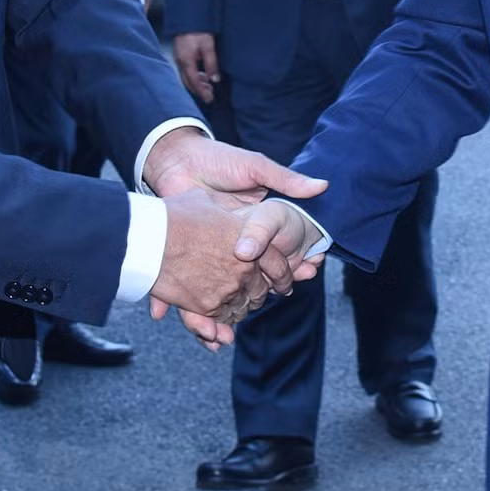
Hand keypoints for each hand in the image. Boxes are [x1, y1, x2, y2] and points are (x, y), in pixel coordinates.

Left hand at [142, 131, 328, 345]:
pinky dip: (172, 303)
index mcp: (251, 225)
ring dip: (210, 313)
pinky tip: (166, 315)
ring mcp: (205, 250)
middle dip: (251, 298)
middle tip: (264, 303)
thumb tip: (323, 185)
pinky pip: (178, 283)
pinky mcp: (182, 254)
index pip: (273, 255)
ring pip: (211, 288)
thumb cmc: (219, 159)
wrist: (177, 157)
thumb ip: (286, 180)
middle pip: (244, 278)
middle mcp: (230, 242)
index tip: (305, 273)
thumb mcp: (256, 168)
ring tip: (216, 333)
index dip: (286, 269)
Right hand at [147, 187, 272, 349]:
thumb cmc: (175, 215)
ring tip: (234, 309)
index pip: (278, 263)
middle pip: (261, 290)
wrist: (149, 238)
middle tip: (254, 297)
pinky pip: (222, 319)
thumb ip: (222, 211)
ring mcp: (227, 287)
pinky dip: (220, 323)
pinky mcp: (207, 305)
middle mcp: (244, 266)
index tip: (283, 284)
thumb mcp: (205, 201)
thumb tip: (224, 210)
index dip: (283, 275)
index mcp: (248, 239)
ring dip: (239, 309)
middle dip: (258, 294)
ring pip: (242, 307)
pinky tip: (216, 320)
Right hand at [172, 31, 219, 103]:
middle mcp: (180, 62)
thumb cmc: (198, 30)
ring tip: (209, 86)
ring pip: (186, 77)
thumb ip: (211, 64)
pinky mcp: (181, 55)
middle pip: (188, 82)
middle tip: (210, 95)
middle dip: (199, 90)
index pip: (194, 82)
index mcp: (186, 61)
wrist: (188, 17)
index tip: (209, 99)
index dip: (202, 92)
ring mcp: (179, 58)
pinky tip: (203, 75)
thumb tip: (215, 79)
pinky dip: (194, 76)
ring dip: (197, 83)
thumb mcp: (208, 46)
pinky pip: (186, 70)